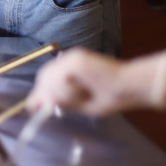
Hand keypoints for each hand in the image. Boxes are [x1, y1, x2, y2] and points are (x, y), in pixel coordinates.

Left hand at [26, 48, 165, 116]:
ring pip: (50, 80)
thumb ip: (58, 101)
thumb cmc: (111, 96)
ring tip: (84, 95)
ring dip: (64, 94)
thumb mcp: (80, 102)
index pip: (45, 77)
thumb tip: (34, 104)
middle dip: (52, 94)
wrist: (130, 87)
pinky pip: (61, 79)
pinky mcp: (76, 60)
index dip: (40, 92)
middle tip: (72, 101)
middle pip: (44, 77)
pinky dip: (70, 90)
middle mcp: (67, 59)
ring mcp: (71, 58)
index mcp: (69, 67)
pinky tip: (84, 91)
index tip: (35, 106)